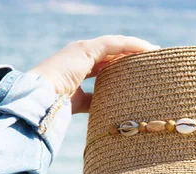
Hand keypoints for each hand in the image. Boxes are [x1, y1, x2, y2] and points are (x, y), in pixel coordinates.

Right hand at [28, 35, 159, 113]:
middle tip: (153, 62)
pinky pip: (116, 44)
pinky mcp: (87, 49)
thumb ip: (92, 101)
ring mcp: (83, 49)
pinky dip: (133, 45)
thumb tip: (107, 108)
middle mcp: (81, 54)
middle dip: (132, 56)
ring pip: (117, 45)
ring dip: (137, 48)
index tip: (140, 71)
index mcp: (77, 65)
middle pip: (113, 52)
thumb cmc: (53, 104)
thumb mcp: (78, 102)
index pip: (105, 63)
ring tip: (156, 53)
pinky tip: (148, 49)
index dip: (122, 65)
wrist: (39, 99)